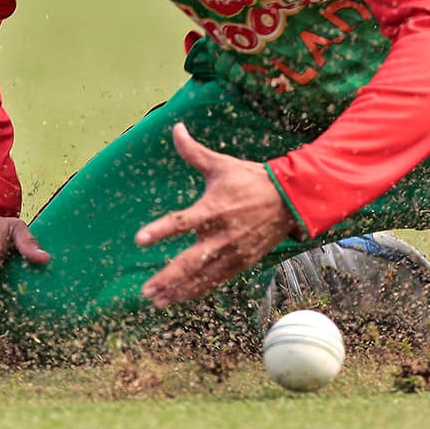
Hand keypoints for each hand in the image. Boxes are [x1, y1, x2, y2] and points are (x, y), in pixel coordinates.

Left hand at [135, 123, 297, 307]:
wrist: (290, 199)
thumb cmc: (251, 179)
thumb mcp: (221, 164)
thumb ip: (193, 151)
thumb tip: (175, 128)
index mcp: (213, 208)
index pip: (181, 221)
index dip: (159, 231)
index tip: (139, 240)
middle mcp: (222, 234)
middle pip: (190, 260)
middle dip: (167, 277)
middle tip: (146, 290)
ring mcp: (233, 251)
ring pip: (203, 276)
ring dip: (179, 290)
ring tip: (157, 301)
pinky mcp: (242, 262)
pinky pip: (217, 280)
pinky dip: (198, 289)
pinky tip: (181, 297)